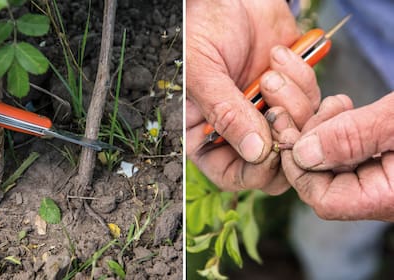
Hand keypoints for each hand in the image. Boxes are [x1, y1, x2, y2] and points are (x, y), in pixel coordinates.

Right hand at [187, 0, 320, 192]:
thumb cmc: (201, 29)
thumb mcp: (202, 72)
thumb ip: (225, 113)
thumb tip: (255, 153)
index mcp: (208, 134)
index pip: (233, 175)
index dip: (254, 170)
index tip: (268, 147)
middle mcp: (240, 130)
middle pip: (275, 164)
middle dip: (283, 137)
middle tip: (275, 105)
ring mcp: (268, 113)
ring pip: (299, 134)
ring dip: (294, 102)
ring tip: (272, 70)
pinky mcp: (292, 93)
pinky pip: (314, 104)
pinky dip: (305, 81)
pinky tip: (281, 56)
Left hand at [275, 92, 393, 220]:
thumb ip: (350, 138)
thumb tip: (301, 154)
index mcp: (387, 198)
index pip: (323, 199)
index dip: (297, 168)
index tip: (287, 133)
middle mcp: (383, 195)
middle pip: (323, 180)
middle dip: (307, 142)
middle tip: (308, 108)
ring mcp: (383, 179)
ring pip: (334, 163)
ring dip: (322, 131)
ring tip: (332, 104)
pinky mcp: (385, 162)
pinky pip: (350, 153)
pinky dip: (340, 130)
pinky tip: (342, 108)